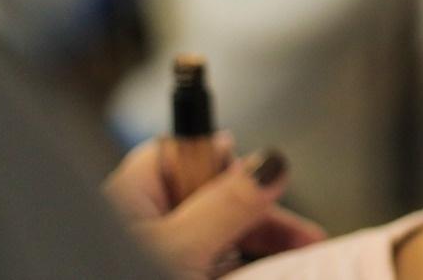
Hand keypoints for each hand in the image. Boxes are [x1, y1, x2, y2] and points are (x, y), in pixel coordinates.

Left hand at [104, 136, 325, 278]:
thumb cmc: (118, 276)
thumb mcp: (183, 249)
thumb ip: (228, 204)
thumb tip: (270, 163)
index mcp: (131, 198)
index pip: (186, 155)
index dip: (229, 166)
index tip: (270, 186)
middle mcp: (141, 225)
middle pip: (214, 201)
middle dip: (261, 221)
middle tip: (304, 240)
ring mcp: (157, 257)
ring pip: (218, 243)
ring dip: (256, 254)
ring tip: (290, 268)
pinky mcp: (170, 275)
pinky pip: (211, 270)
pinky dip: (237, 274)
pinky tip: (263, 277)